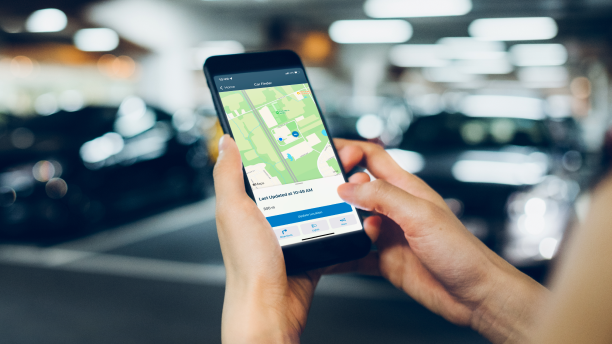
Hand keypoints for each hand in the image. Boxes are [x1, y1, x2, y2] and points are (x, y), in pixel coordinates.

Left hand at [214, 135, 377, 342]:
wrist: (272, 307)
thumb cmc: (248, 265)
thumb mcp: (233, 210)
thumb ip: (228, 174)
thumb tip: (227, 140)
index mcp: (246, 201)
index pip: (262, 162)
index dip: (277, 144)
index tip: (294, 127)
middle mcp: (268, 212)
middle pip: (295, 177)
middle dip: (314, 162)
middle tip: (333, 150)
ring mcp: (291, 228)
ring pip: (315, 197)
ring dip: (331, 186)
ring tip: (346, 173)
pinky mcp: (310, 242)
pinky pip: (329, 222)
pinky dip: (340, 214)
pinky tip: (349, 203)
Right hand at [334, 139, 548, 343]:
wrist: (474, 295)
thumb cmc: (461, 252)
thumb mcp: (420, 215)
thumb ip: (383, 197)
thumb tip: (348, 187)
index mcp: (406, 189)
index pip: (372, 157)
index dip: (349, 151)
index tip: (330, 158)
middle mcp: (395, 209)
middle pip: (357, 188)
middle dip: (337, 188)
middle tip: (320, 195)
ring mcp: (389, 235)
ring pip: (353, 220)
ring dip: (339, 222)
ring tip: (330, 227)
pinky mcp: (386, 260)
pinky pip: (356, 253)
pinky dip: (341, 254)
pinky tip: (332, 255)